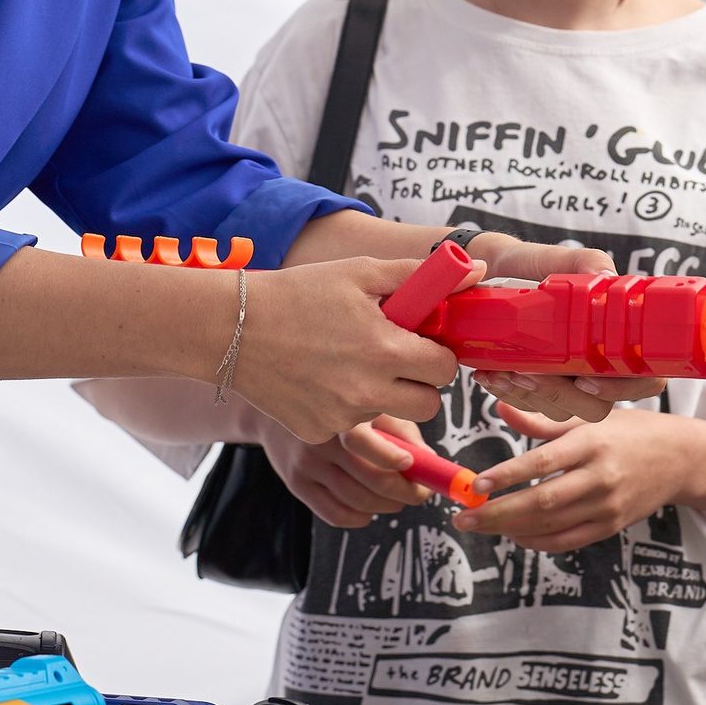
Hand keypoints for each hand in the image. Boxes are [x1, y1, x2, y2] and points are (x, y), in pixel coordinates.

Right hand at [230, 255, 468, 441]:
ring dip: (381, 393)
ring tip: (347, 361)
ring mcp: (342, 417)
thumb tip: (476, 271)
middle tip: (394, 358)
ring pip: (387, 414)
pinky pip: (349, 425)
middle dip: (420, 383)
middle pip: (429, 406)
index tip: (420, 342)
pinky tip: (319, 378)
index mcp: (387, 351)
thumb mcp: (361, 273)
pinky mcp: (317, 432)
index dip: (437, 354)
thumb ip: (421, 277)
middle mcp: (369, 392)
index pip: (446, 370)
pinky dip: (343, 405)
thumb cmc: (298, 292)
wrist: (230, 327)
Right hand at [259, 415, 432, 525]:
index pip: (378, 446)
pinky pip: (334, 514)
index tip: (421, 470)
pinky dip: (360, 518)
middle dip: (407, 493)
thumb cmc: (336, 406)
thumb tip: (430, 461)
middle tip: (420, 492)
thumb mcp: (369, 405)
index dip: (406, 464)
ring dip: (387, 506)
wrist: (278, 404)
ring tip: (397, 498)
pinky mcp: (296, 482)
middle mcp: (323, 438)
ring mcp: (307, 463)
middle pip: (374, 481)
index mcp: (346, 414)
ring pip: (358, 501)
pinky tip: (369, 508)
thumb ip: (400, 430)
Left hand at [453, 403, 686, 551]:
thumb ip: (543, 419)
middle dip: (497, 513)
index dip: (506, 476)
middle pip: (542, 502)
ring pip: (550, 526)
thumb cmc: (629, 431)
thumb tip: (500, 409)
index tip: (474, 485)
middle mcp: (601, 476)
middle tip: (463, 517)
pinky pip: (565, 542)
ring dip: (509, 528)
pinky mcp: (610, 526)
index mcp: (592, 442)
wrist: (679, 459)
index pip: (542, 462)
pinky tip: (513, 533)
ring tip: (479, 523)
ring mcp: (607, 506)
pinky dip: (535, 541)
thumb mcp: (590, 416)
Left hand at [459, 238, 659, 422]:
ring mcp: (566, 379)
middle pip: (598, 406)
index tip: (585, 379)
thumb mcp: (546, 257)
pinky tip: (491, 375)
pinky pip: (532, 407)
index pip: (644, 375)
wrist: (478, 269)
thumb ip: (578, 262)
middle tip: (527, 372)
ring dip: (530, 395)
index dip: (624, 387)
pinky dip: (510, 395)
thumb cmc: (519, 264)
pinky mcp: (537, 386)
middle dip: (561, 396)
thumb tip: (604, 274)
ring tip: (501, 369)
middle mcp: (595, 361)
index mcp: (613, 333)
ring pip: (562, 410)